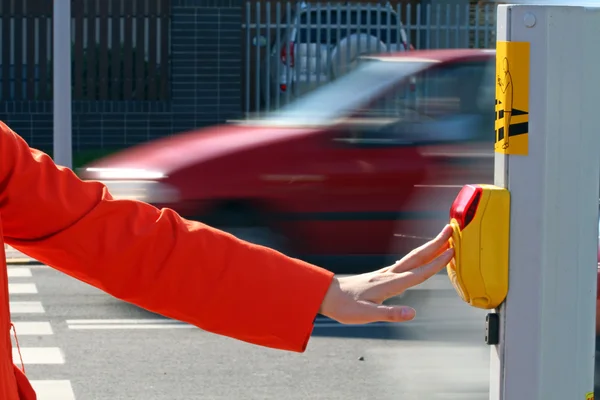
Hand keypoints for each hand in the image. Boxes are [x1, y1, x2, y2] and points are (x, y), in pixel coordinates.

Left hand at [318, 225, 453, 323]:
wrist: (327, 295)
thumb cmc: (345, 307)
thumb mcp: (367, 315)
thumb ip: (390, 314)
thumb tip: (413, 314)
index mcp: (389, 284)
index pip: (418, 273)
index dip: (437, 263)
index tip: (452, 251)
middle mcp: (389, 275)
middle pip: (417, 257)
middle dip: (435, 244)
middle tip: (451, 229)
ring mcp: (385, 274)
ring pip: (412, 258)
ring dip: (428, 248)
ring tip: (442, 240)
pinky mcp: (381, 276)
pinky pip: (405, 264)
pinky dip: (417, 258)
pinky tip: (418, 259)